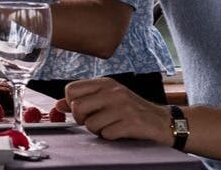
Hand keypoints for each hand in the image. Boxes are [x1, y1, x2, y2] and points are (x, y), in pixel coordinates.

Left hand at [55, 78, 171, 144]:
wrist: (162, 121)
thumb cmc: (131, 110)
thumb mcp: (108, 99)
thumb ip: (84, 100)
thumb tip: (58, 105)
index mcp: (105, 83)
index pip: (71, 89)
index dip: (72, 104)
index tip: (83, 111)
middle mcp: (113, 91)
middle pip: (77, 107)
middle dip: (82, 120)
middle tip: (96, 121)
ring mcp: (122, 106)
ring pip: (90, 124)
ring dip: (98, 130)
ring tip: (111, 126)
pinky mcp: (130, 122)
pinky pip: (106, 134)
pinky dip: (111, 137)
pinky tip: (121, 131)